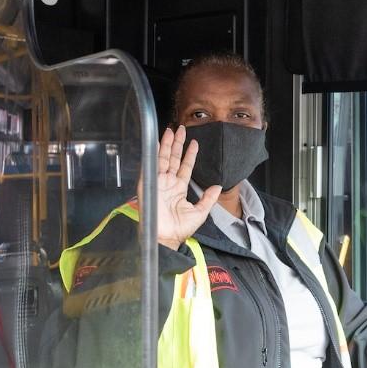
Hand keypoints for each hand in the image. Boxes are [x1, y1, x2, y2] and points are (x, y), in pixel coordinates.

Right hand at [139, 125, 220, 249]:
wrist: (165, 238)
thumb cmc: (179, 229)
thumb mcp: (200, 213)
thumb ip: (208, 198)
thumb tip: (218, 187)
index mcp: (179, 189)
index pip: (185, 167)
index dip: (190, 154)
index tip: (195, 143)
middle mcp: (168, 183)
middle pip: (173, 159)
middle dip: (177, 144)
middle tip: (181, 129)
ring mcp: (158, 182)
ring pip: (163, 159)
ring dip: (167, 145)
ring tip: (171, 131)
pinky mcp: (148, 184)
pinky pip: (150, 167)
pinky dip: (152, 155)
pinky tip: (155, 144)